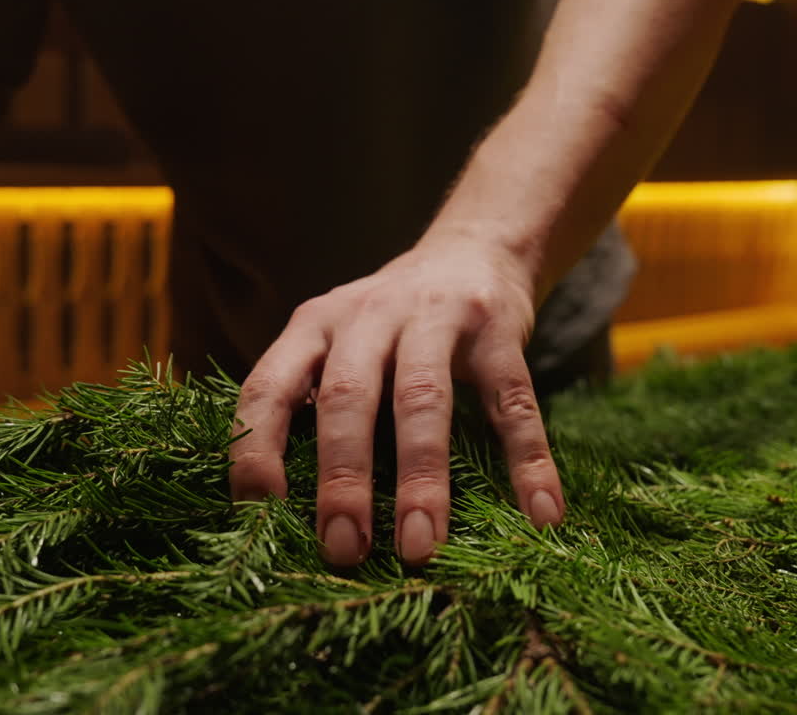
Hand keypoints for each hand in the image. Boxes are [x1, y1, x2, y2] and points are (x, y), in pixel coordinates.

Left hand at [228, 238, 564, 566]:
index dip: (256, 449)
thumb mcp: (336, 344)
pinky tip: (540, 514)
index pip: (267, 387)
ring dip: (420, 480)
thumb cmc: (388, 326)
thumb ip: (312, 404)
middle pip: (347, 398)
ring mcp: (434, 317)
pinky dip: (527, 461)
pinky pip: (511, 402)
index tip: (261, 515)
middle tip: (344, 550)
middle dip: (343, 479)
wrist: (471, 248)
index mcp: (313, 326)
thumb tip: (284, 517)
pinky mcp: (498, 328)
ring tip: (419, 547)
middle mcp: (366, 316)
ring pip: (421, 400)